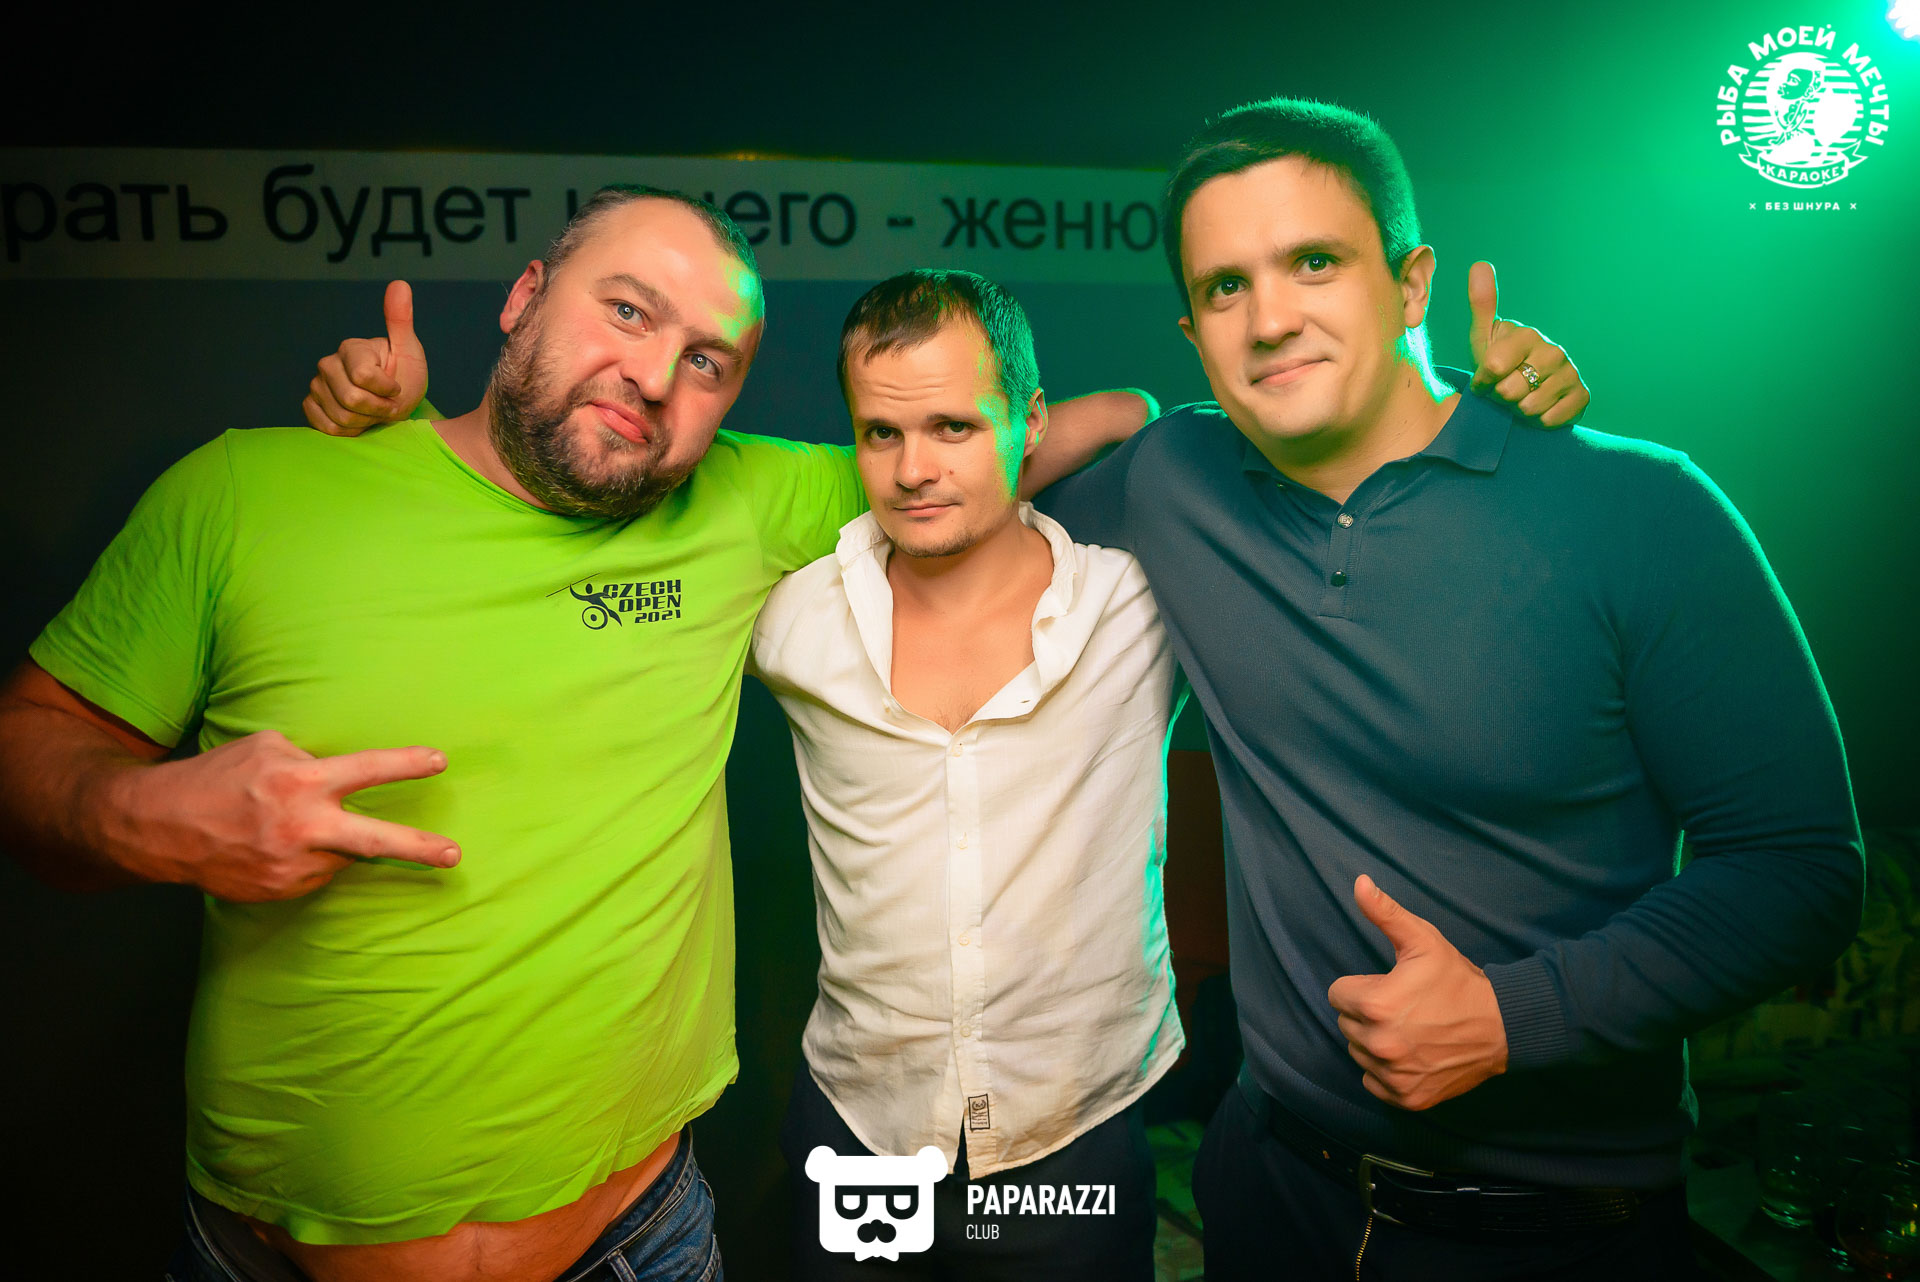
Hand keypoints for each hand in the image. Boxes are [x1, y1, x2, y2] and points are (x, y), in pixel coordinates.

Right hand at [109, 730, 458, 901]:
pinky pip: (314, 873)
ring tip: (287, 827)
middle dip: (419, 849)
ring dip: (330, 841)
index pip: (366, 769)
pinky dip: (307, 858)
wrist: (158, 827)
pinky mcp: (279, 891)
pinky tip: (273, 847)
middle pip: (375, 841)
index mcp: (299, 783)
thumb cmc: (217, 777)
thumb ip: (312, 762)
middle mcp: (300, 827)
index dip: (405, 765)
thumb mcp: (266, 749)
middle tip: (455, 855)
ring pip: (340, 855)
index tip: (440, 761)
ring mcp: (290, 865)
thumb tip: (347, 777)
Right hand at [302, 279, 429, 435]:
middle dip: (378, 410)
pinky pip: (326, 427)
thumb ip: (401, 320)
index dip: (388, 391)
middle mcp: (328, 364)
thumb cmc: (404, 374)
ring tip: (374, 411)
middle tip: (388, 404)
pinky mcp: (311, 405)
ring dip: (366, 421)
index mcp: (351, 348)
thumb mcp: (409, 349)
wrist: (393, 401)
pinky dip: (348, 430)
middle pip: (352, 400)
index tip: (397, 388)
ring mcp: (317, 385)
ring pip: (341, 417)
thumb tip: (400, 284)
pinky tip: (359, 420)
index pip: (364, 378)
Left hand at [1326, 874, 1508, 1110]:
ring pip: (1359, 1054)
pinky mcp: (1408, 1098)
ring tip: (1410, 1029)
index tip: (1388, 986)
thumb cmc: (1458, 980)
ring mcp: (1394, 1076)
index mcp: (1375, 1005)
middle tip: (1403, 1007)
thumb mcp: (1423, 940)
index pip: (1337, 995)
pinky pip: (1374, 1083)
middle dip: (1367, 1014)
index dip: (1361, 986)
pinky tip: (1412, 1055)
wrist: (1503, 1025)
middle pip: (1346, 1025)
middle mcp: (1380, 1045)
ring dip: (1375, 1042)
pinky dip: (1387, 1072)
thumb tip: (1358, 882)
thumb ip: (1384, 912)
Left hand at [1466, 262, 1588, 427]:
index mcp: (1527, 335)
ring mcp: (1570, 373)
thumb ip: (1481, 304)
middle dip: (1501, 398)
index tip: (1484, 380)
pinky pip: (1550, 420)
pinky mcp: (1582, 396)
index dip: (1482, 382)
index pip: (1492, 367)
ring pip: (1529, 408)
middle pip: (1509, 392)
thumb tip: (1479, 264)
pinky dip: (1540, 421)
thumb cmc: (1501, 362)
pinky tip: (1540, 407)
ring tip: (1521, 398)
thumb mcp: (1484, 337)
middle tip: (1505, 390)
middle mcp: (1553, 351)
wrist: (1529, 388)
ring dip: (1518, 411)